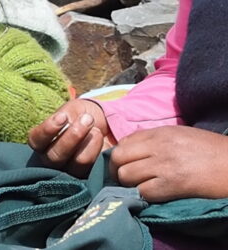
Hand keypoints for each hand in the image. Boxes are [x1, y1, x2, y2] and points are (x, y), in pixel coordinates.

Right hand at [28, 98, 113, 176]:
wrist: (102, 122)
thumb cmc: (79, 115)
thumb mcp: (70, 110)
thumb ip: (66, 117)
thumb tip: (69, 126)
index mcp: (42, 143)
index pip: (36, 141)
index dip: (47, 130)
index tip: (63, 117)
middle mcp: (52, 161)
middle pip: (55, 157)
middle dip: (72, 137)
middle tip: (87, 119)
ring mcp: (71, 170)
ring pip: (77, 163)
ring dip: (89, 142)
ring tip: (97, 130)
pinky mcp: (91, 175)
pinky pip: (96, 167)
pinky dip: (99, 151)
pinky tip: (101, 139)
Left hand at [111, 126, 227, 201]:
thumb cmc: (211, 151)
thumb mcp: (181, 135)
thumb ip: (155, 139)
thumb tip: (132, 149)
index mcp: (160, 132)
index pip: (123, 142)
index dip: (120, 156)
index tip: (125, 165)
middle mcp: (158, 145)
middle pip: (118, 158)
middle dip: (118, 170)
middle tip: (127, 180)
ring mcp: (164, 164)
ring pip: (126, 175)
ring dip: (130, 185)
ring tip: (142, 187)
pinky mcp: (173, 184)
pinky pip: (143, 191)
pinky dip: (144, 195)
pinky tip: (155, 195)